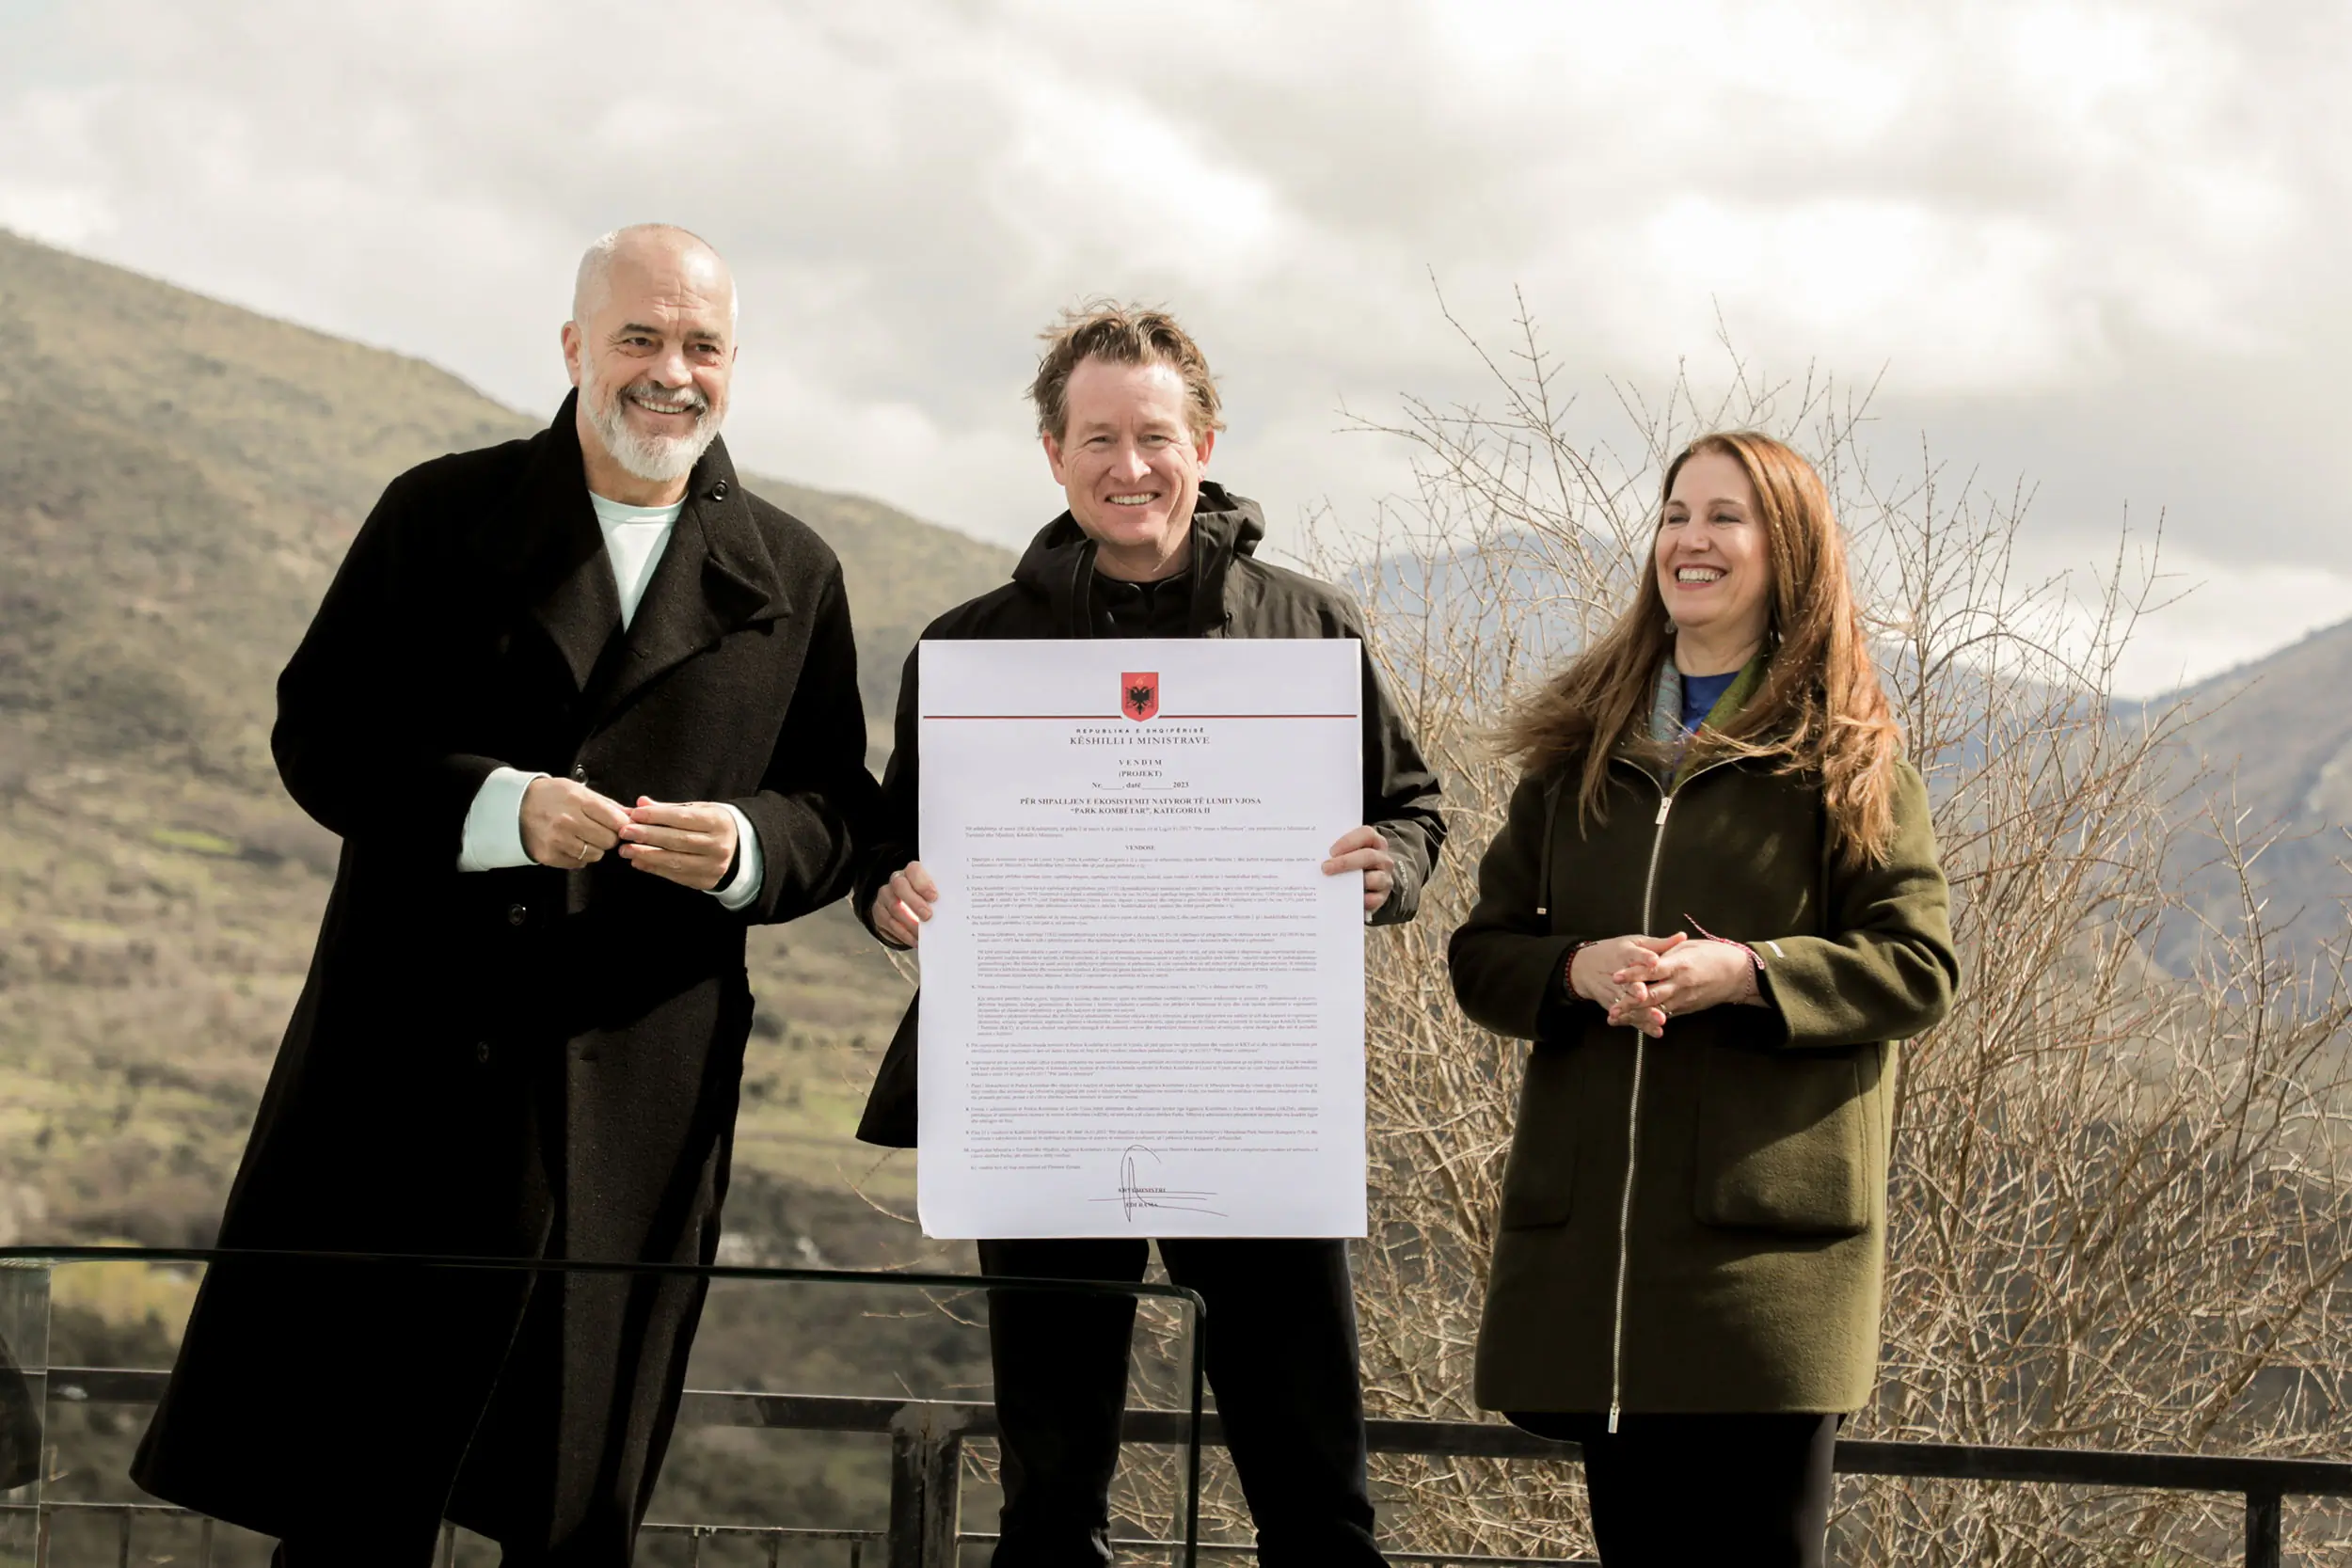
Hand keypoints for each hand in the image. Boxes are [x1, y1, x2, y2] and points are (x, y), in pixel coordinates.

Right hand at [521, 776, 630, 868]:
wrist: (517, 806)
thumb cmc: (552, 796)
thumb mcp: (579, 791)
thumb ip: (608, 804)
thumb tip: (634, 815)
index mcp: (578, 801)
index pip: (616, 820)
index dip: (622, 824)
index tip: (618, 824)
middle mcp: (567, 821)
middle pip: (609, 840)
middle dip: (608, 837)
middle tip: (599, 830)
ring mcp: (557, 840)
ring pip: (596, 855)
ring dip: (594, 848)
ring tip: (582, 836)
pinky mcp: (550, 856)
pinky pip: (579, 863)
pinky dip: (579, 856)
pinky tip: (570, 843)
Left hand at [617, 798, 738, 890]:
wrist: (740, 850)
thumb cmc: (713, 825)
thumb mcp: (698, 811)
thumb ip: (669, 809)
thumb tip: (640, 803)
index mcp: (718, 822)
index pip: (683, 818)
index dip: (657, 816)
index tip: (634, 814)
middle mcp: (719, 845)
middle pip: (678, 840)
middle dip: (647, 836)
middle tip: (624, 832)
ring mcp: (713, 866)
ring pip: (675, 861)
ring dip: (647, 855)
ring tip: (626, 850)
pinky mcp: (706, 881)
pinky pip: (676, 876)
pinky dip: (655, 868)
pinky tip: (639, 862)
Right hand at [873, 861, 936, 947]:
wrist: (908, 907)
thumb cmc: (927, 899)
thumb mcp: (934, 894)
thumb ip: (942, 896)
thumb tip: (956, 907)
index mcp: (912, 872)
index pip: (914, 870)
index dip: (923, 883)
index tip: (934, 897)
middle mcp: (896, 880)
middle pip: (900, 886)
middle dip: (915, 903)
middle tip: (928, 916)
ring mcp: (886, 896)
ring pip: (894, 907)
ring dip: (910, 923)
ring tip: (923, 933)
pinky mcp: (879, 912)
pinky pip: (889, 923)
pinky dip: (903, 934)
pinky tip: (915, 939)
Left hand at [1322, 826, 1395, 913]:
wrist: (1371, 882)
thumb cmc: (1353, 862)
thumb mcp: (1348, 852)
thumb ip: (1337, 850)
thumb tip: (1313, 854)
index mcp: (1375, 842)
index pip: (1367, 834)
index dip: (1349, 841)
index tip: (1331, 851)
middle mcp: (1383, 858)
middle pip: (1368, 856)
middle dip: (1345, 862)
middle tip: (1325, 868)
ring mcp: (1384, 878)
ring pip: (1373, 879)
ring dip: (1352, 882)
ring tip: (1332, 885)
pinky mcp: (1382, 896)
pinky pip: (1373, 899)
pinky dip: (1358, 900)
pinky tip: (1344, 899)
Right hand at [1570, 933, 1684, 1035]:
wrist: (1584, 969)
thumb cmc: (1614, 953)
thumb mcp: (1635, 943)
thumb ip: (1660, 944)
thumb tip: (1682, 937)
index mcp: (1625, 954)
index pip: (1634, 955)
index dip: (1644, 958)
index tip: (1654, 961)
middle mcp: (1620, 975)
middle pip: (1630, 984)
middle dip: (1638, 991)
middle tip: (1646, 995)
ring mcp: (1617, 993)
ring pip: (1631, 1004)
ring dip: (1644, 1012)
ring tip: (1658, 1018)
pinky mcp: (1616, 1006)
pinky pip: (1631, 1017)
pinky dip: (1643, 1025)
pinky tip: (1656, 1031)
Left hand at [1622, 938, 1760, 1023]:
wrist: (1739, 974)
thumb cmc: (1713, 954)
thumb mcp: (1688, 946)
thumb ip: (1666, 949)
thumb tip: (1647, 952)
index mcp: (1681, 964)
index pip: (1653, 970)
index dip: (1633, 973)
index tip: (1615, 976)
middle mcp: (1682, 984)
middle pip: (1652, 995)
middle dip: (1630, 1003)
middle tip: (1611, 1008)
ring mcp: (1685, 999)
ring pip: (1657, 1009)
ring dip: (1635, 1015)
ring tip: (1616, 1018)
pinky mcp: (1687, 1008)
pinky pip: (1666, 1015)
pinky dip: (1649, 1020)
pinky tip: (1634, 1023)